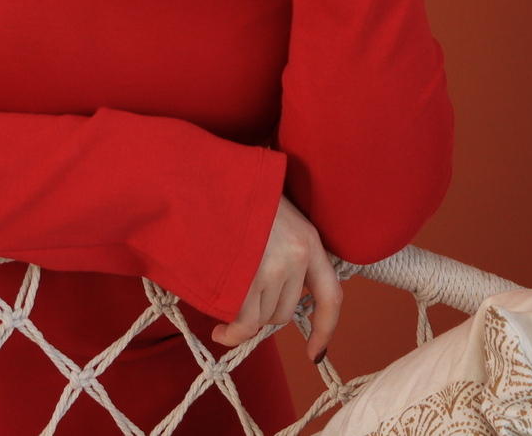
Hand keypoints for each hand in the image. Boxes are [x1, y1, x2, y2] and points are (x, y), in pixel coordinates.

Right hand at [209, 193, 342, 364]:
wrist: (200, 177)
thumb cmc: (232, 193)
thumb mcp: (274, 216)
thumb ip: (283, 249)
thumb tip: (276, 293)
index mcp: (308, 240)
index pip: (331, 296)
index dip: (325, 329)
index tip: (316, 353)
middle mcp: (295, 257)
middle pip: (285, 311)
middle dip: (263, 312)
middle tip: (241, 300)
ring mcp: (270, 269)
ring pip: (263, 318)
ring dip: (244, 317)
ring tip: (225, 302)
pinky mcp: (244, 279)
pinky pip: (243, 323)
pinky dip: (232, 332)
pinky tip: (220, 330)